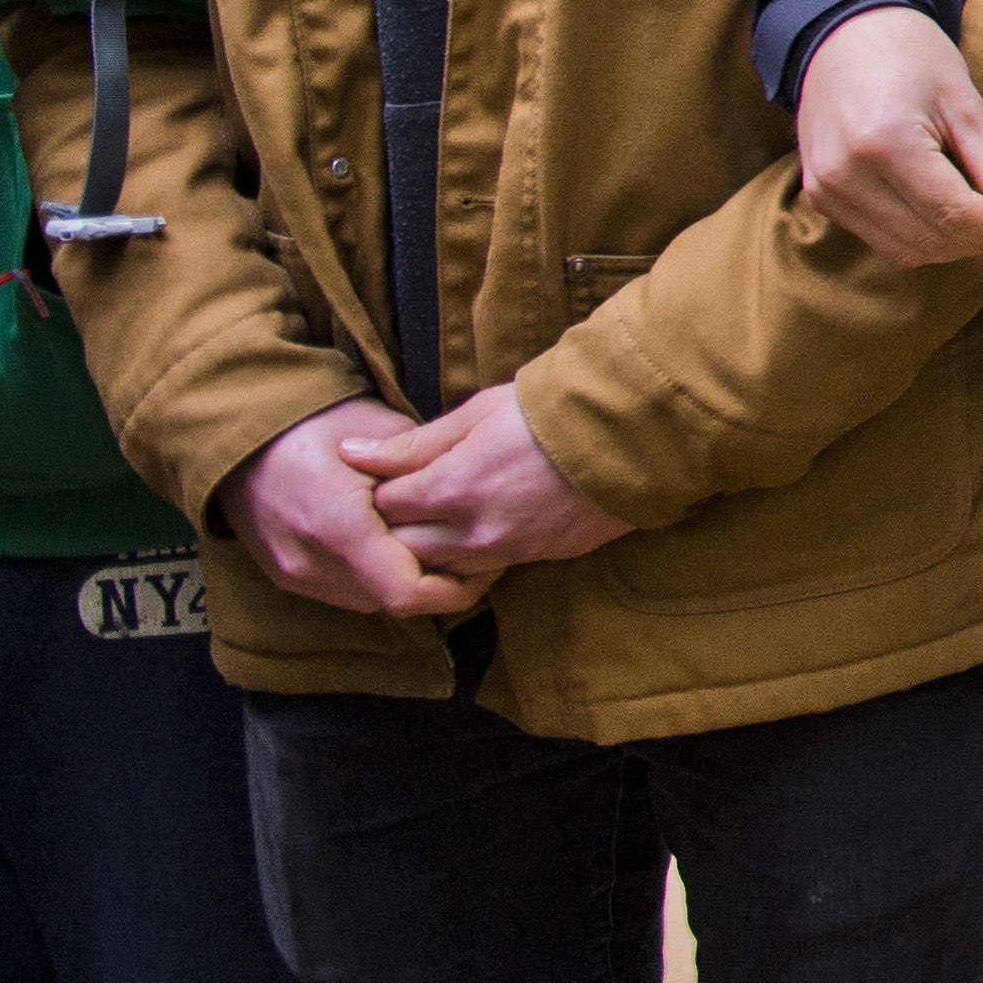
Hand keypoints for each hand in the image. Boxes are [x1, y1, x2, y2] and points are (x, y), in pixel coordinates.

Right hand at [222, 398, 497, 619]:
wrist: (237, 433)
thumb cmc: (315, 419)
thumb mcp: (382, 429)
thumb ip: (426, 471)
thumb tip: (470, 497)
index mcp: (339, 526)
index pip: (409, 591)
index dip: (458, 588)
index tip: (487, 564)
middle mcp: (312, 562)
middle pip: (395, 599)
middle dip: (438, 582)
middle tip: (472, 550)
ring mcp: (295, 575)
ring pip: (373, 600)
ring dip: (406, 579)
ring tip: (436, 542)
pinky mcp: (287, 577)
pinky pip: (347, 591)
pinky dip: (376, 575)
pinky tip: (395, 543)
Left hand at [354, 386, 632, 579]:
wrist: (632, 432)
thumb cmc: (550, 411)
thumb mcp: (476, 413)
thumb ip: (412, 443)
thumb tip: (350, 453)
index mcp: (452, 488)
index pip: (383, 506)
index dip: (376, 489)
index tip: (384, 473)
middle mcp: (473, 531)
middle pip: (401, 548)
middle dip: (392, 527)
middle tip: (401, 500)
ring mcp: (507, 550)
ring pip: (438, 568)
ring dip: (427, 547)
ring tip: (434, 516)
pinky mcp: (536, 557)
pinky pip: (481, 571)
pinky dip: (466, 556)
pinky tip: (474, 527)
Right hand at [796, 7, 982, 266]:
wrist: (841, 34)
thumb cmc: (910, 56)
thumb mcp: (962, 101)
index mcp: (884, 142)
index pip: (953, 212)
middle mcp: (845, 175)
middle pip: (931, 238)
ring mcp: (826, 190)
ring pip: (906, 250)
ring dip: (955, 247)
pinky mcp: (819, 197)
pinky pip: (881, 239)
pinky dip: (922, 239)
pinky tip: (951, 217)